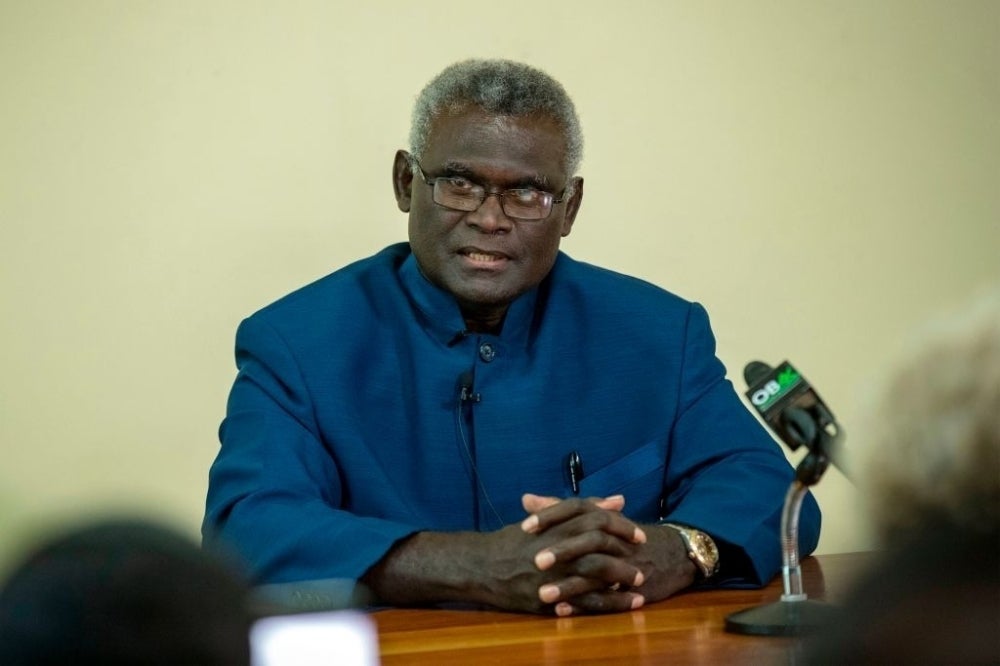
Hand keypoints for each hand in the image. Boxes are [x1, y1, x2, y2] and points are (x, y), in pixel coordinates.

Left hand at [520, 493, 696, 615]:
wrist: (672, 553)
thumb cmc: (623, 535)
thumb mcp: (594, 518)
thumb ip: (558, 508)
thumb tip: (526, 499)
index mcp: (603, 518)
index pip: (576, 508)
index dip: (551, 516)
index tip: (525, 526)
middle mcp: (615, 537)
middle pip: (588, 539)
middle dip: (562, 550)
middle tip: (534, 561)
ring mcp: (625, 563)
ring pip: (596, 573)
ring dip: (568, 585)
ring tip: (542, 594)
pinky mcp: (631, 587)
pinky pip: (606, 599)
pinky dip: (583, 605)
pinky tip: (561, 610)